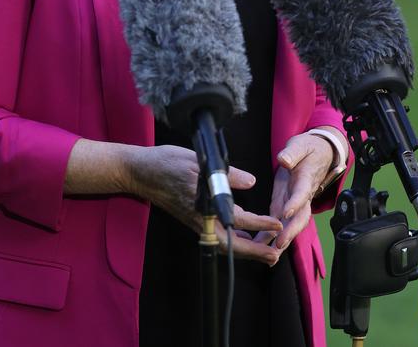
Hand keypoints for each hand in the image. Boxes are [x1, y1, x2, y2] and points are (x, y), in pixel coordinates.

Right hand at [126, 144, 283, 264]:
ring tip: (266, 249)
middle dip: (254, 252)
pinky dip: (233, 238)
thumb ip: (226, 174)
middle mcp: (200, 219)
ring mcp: (196, 221)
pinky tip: (243, 233)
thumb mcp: (198, 162)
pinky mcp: (193, 219)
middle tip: (275, 256)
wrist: (141, 171)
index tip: (276, 225)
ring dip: (245, 248)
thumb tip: (250, 182)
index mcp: (202, 206)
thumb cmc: (166, 163)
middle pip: (230, 244)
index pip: (236, 218)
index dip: (258, 224)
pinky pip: (217, 235)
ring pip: (224, 242)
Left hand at [253, 133, 333, 250]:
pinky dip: (273, 236)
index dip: (295, 203)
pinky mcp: (286, 204)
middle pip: (300, 217)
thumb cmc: (308, 149)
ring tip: (269, 256)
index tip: (285, 213)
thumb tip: (284, 159)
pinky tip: (262, 248)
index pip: (302, 193)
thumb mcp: (301, 144)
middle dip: (290, 232)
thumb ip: (292, 152)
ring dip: (281, 240)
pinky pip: (280, 222)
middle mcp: (302, 195)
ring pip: (291, 224)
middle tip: (278, 244)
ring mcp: (295, 202)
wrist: (318, 154)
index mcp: (306, 179)